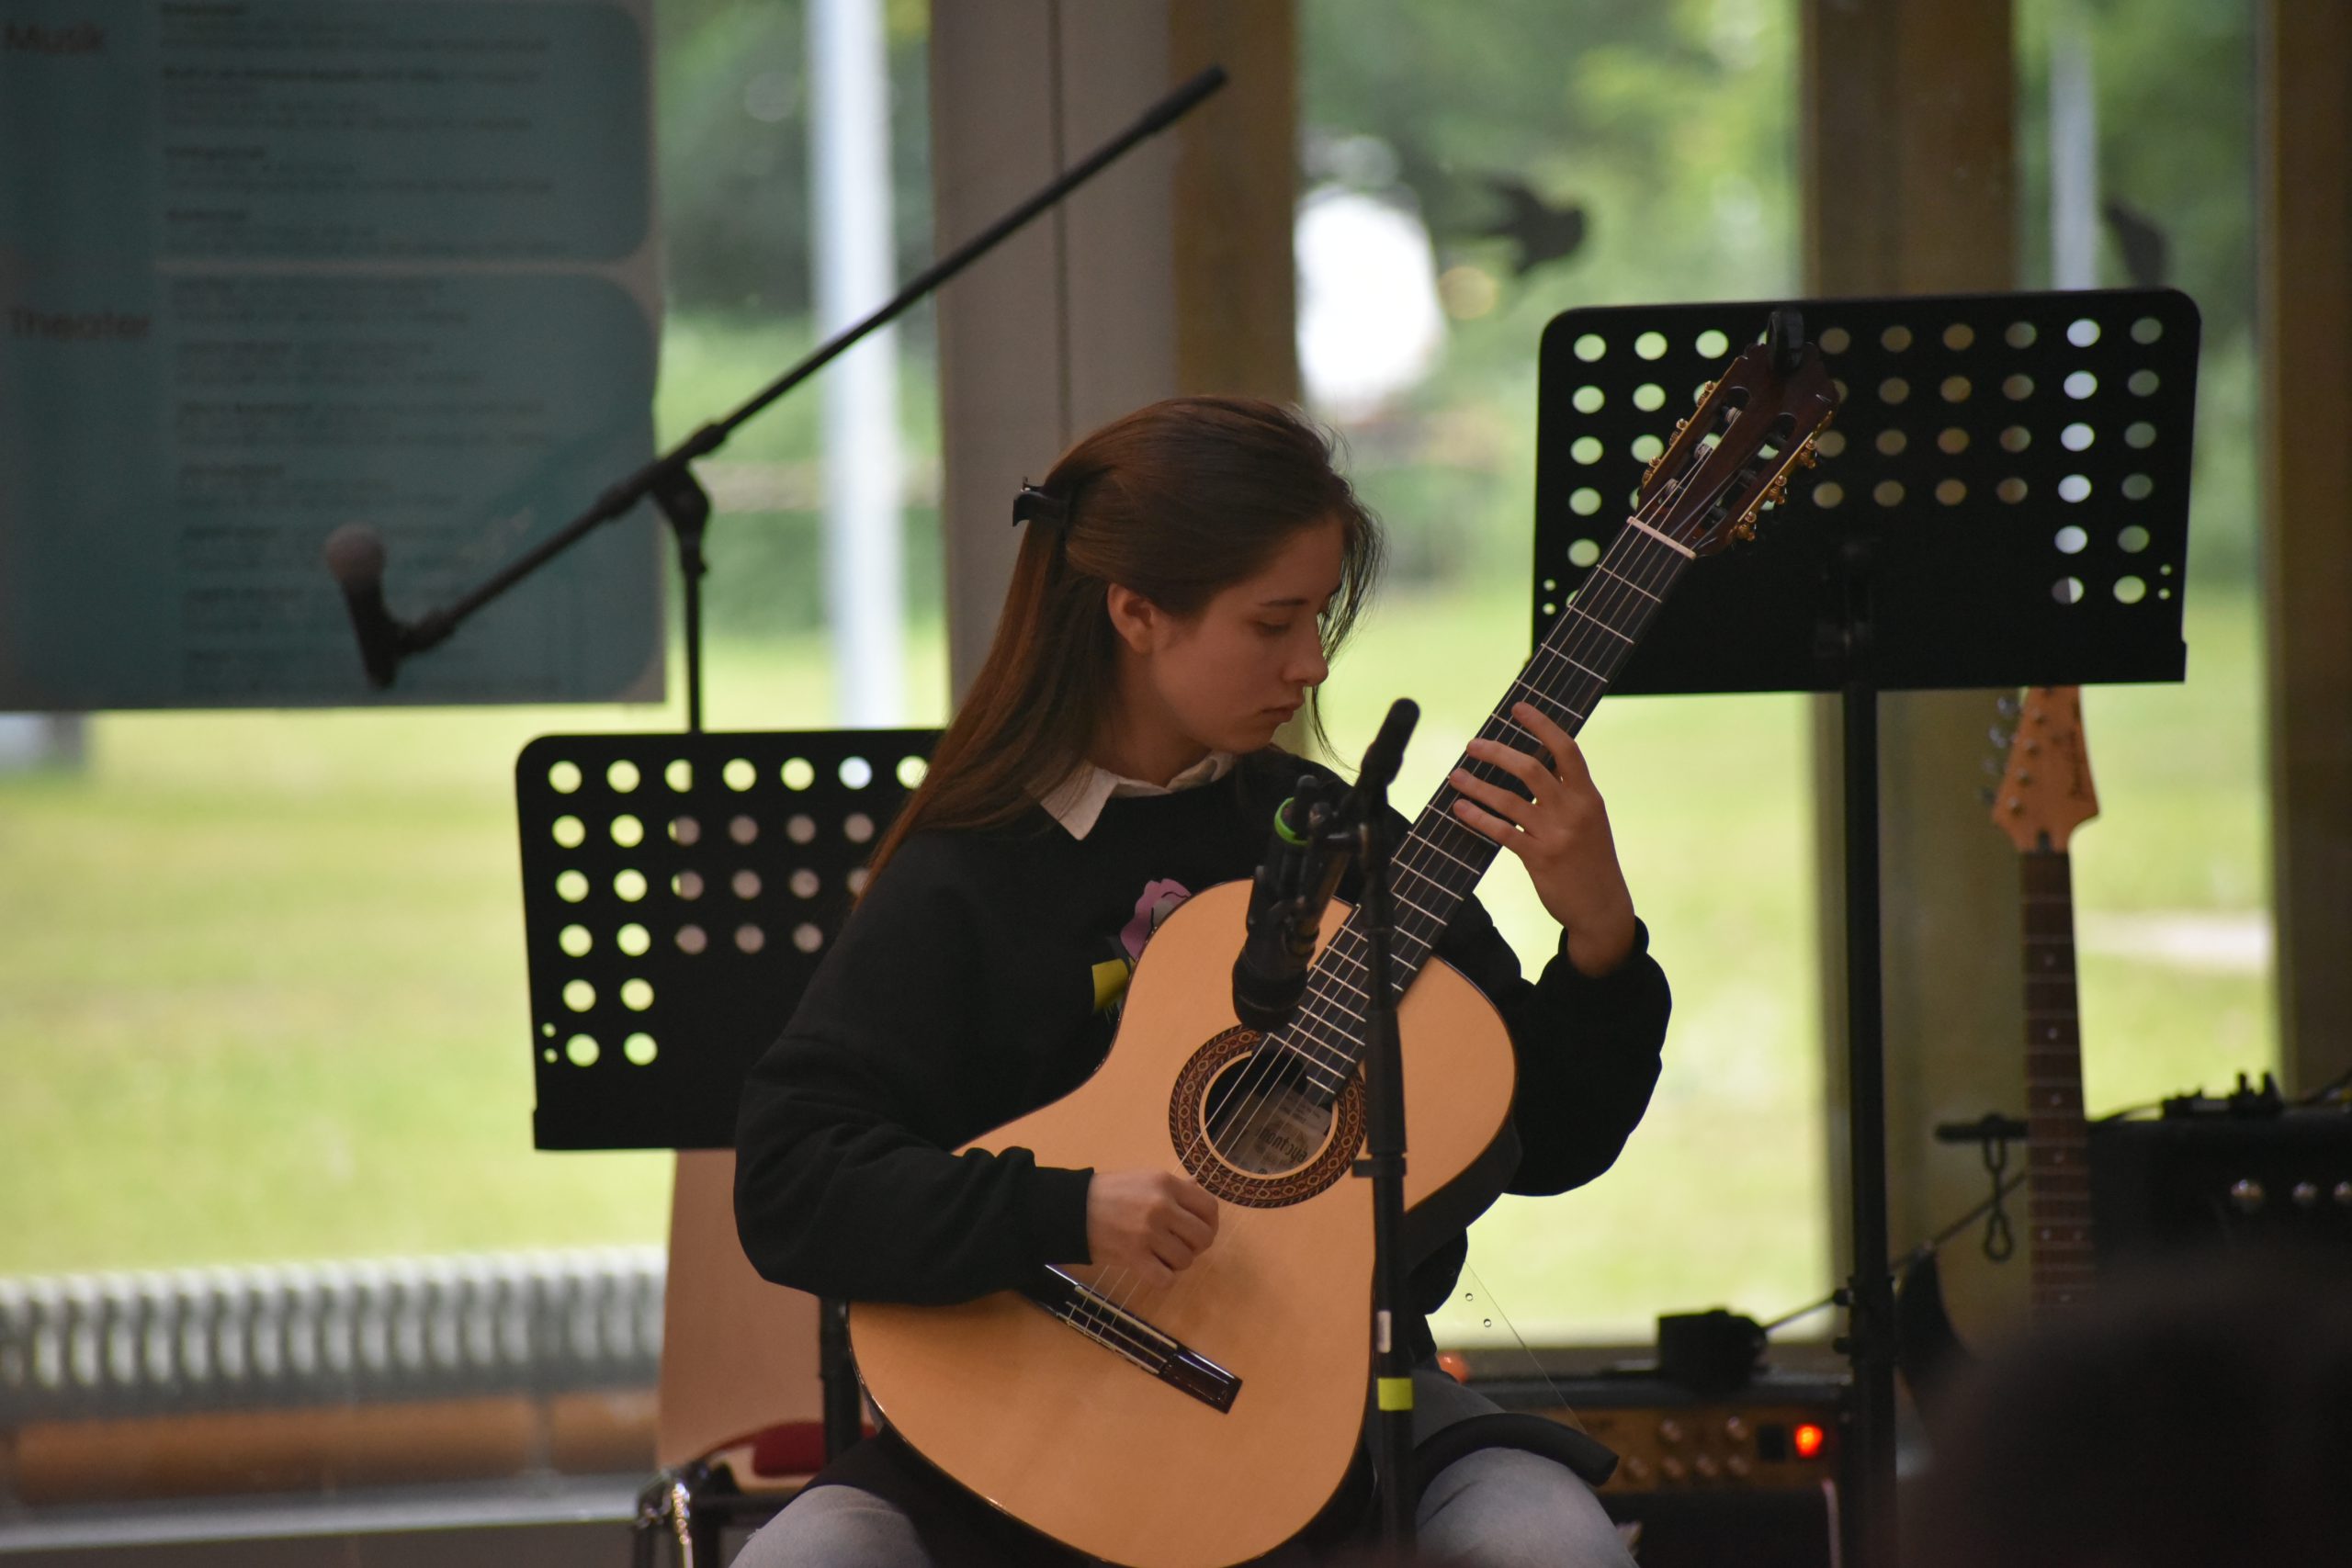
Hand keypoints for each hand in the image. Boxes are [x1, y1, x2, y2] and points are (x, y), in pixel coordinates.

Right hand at [1086, 1169, 1218, 1288]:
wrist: (1072, 1210)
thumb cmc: (1109, 1193)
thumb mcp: (1144, 1178)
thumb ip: (1174, 1186)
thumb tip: (1197, 1189)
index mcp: (1166, 1184)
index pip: (1209, 1208)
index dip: (1210, 1223)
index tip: (1200, 1230)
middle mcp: (1162, 1206)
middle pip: (1203, 1237)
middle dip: (1196, 1247)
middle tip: (1180, 1246)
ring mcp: (1149, 1232)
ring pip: (1186, 1260)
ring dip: (1176, 1263)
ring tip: (1161, 1256)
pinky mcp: (1134, 1256)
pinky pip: (1166, 1279)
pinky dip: (1163, 1278)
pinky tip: (1153, 1269)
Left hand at [1447, 701, 1637, 975]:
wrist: (1603, 908)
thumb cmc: (1591, 861)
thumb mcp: (1590, 821)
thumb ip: (1568, 795)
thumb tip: (1532, 766)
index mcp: (1588, 796)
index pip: (1566, 750)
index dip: (1542, 725)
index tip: (1518, 708)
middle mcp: (1574, 810)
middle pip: (1530, 768)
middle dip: (1497, 753)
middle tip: (1472, 745)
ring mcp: (1556, 835)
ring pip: (1509, 800)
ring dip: (1477, 786)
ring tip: (1455, 776)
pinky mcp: (1539, 858)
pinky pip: (1502, 832)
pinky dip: (1477, 818)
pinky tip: (1460, 810)